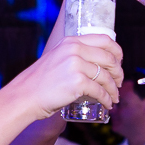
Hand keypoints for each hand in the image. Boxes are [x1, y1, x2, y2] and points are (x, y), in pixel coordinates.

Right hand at [6, 34, 122, 118]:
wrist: (25, 96)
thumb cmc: (40, 81)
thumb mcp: (57, 58)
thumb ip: (73, 55)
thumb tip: (95, 63)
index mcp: (71, 41)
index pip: (105, 40)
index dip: (117, 52)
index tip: (119, 62)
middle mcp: (75, 50)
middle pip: (109, 58)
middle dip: (118, 72)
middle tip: (119, 83)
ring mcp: (76, 66)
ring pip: (106, 77)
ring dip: (114, 89)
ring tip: (114, 97)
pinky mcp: (77, 83)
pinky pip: (100, 91)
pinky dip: (107, 99)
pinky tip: (108, 104)